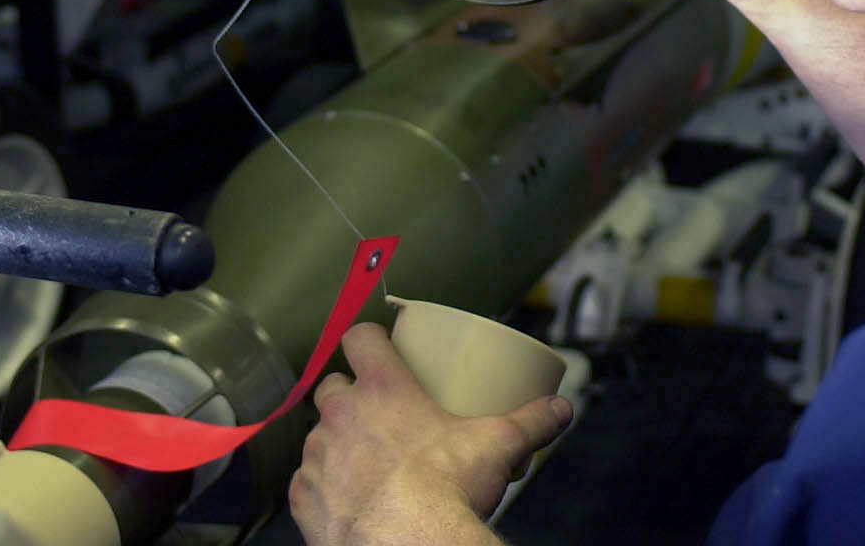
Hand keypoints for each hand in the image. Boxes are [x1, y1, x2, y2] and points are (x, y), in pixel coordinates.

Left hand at [289, 323, 572, 545]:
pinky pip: (305, 481)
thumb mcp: (497, 447)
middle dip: (348, 395)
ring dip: (335, 442)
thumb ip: (530, 423)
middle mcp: (342, 413)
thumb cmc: (446, 489)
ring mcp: (318, 453)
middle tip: (376, 414)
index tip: (378, 347)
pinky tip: (345, 497)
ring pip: (317, 434)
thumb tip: (561, 410)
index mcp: (383, 388)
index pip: (361, 338)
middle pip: (332, 385)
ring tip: (363, 462)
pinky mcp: (303, 494)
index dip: (367, 339)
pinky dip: (322, 486)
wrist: (407, 544)